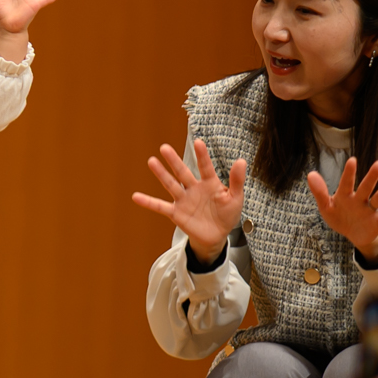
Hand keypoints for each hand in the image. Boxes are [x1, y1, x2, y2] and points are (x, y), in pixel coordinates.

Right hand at [132, 138, 245, 262]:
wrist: (217, 236)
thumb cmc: (227, 214)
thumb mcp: (236, 198)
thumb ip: (236, 181)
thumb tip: (242, 161)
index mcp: (210, 184)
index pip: (206, 167)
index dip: (202, 155)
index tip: (199, 142)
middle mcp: (194, 189)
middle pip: (182, 172)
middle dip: (174, 160)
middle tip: (164, 147)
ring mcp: (183, 200)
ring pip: (170, 185)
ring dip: (161, 174)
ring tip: (151, 161)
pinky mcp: (176, 213)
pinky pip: (160, 206)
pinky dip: (148, 202)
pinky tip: (136, 197)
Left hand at [307, 157, 377, 258]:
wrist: (352, 234)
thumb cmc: (339, 216)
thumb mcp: (326, 207)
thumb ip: (319, 192)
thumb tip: (310, 174)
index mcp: (345, 196)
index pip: (346, 183)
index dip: (349, 173)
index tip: (353, 160)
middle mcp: (359, 200)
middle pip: (366, 187)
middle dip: (372, 177)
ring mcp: (370, 211)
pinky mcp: (377, 223)